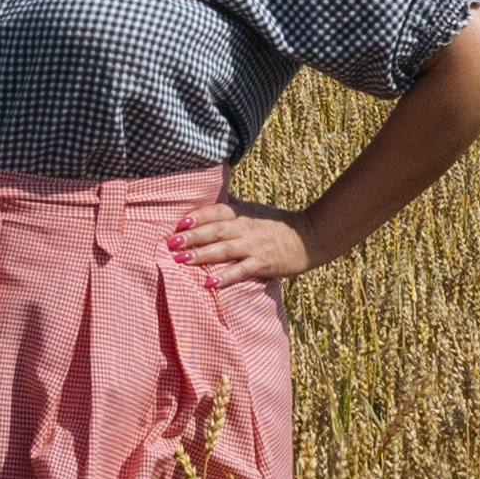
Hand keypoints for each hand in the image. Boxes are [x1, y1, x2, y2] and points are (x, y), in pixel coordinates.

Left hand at [167, 198, 327, 288]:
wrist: (309, 236)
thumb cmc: (277, 223)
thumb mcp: (253, 210)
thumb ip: (231, 205)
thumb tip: (208, 195)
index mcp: (242, 213)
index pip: (216, 211)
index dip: (197, 216)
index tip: (179, 223)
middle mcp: (246, 227)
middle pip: (215, 230)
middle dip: (191, 237)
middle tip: (170, 243)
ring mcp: (254, 246)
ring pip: (224, 249)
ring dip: (201, 255)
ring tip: (181, 260)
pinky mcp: (264, 263)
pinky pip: (241, 270)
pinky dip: (225, 276)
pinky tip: (209, 283)